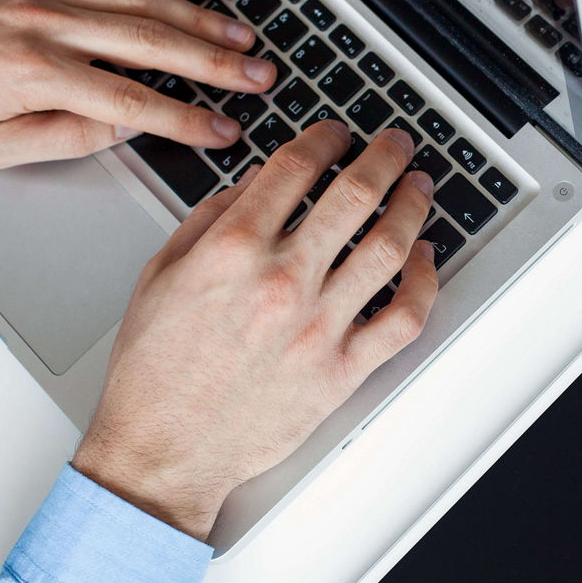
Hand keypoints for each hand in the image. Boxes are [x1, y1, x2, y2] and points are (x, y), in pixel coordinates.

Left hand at [0, 0, 274, 168]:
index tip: (225, 131)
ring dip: (199, 15)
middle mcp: (42, 23)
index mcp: (31, 73)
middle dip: (214, 61)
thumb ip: (70, 138)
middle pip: (150, 41)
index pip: (131, 102)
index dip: (186, 119)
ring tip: (243, 35)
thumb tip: (128, 128)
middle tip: (258, 75)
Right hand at [70, 120, 437, 540]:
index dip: (326, 138)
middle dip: (385, 157)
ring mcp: (320, 326)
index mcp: (233, 249)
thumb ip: (211, 218)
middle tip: (397, 144)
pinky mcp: (343, 370)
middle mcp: (283, 281)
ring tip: (420, 187)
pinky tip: (425, 258)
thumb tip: (258, 181)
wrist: (165, 449)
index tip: (337, 133)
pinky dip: (424, 281)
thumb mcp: (160, 274)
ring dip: (413, 206)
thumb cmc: (157, 371)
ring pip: (389, 247)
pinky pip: (403, 317)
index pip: (297, 168)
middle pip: (356, 195)